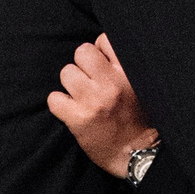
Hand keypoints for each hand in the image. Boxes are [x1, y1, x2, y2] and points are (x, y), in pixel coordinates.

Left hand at [47, 34, 158, 178]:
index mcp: (129, 72)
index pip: (103, 40)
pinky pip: (54, 98)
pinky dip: (59, 104)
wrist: (136, 153)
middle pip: (82, 52)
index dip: (99, 52)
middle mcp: (111, 84)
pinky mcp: (78, 118)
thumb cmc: (138, 117)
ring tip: (82, 97)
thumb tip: (98, 49)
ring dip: (71, 85)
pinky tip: (71, 110)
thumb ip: (122, 66)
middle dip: (82, 66)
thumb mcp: (140, 84)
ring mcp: (94, 101)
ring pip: (66, 73)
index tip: (102, 67)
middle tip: (89, 82)